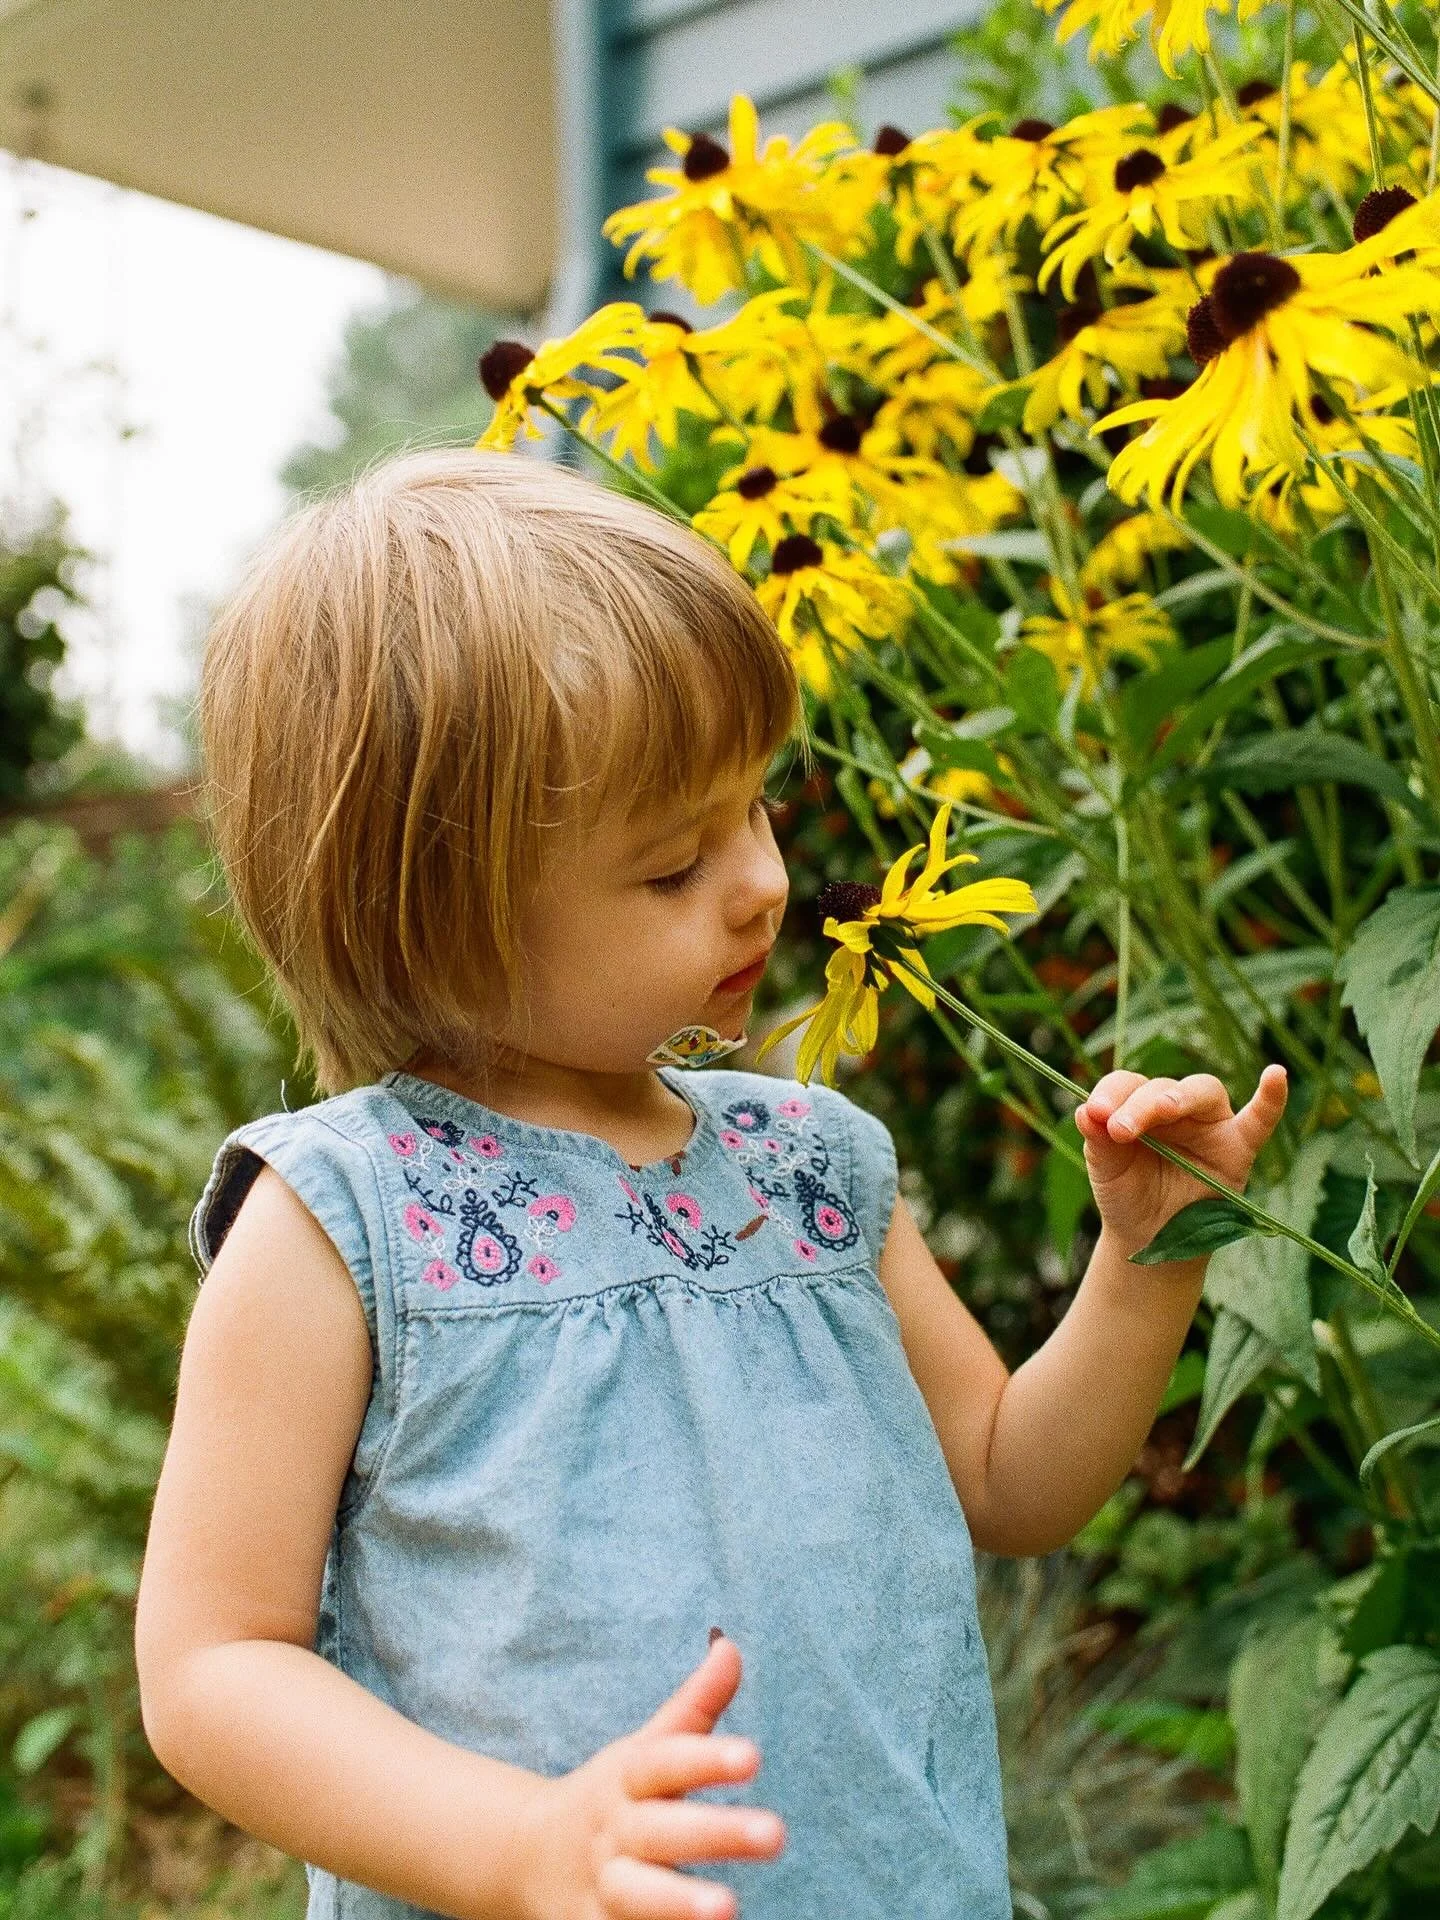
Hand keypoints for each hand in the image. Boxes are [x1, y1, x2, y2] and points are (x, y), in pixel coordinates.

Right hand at [510, 1634, 784, 1919]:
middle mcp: (615, 1831)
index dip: (708, 1759)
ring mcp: (602, 1887)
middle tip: (775, 1834)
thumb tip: (729, 1645)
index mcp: (628, 1778)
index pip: (666, 1762)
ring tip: (728, 1909)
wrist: (526, 1857)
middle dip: (714, 1833)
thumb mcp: (647, 1748)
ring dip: (678, 1905)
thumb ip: (694, 1705)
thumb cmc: (612, 1796)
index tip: (754, 1756)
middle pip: (662, 1831)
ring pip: (637, 1897)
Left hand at [1074, 1065, 1288, 1258]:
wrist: (1149, 1239)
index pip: (1126, 1084)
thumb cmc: (1127, 1195)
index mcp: (1137, 1104)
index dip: (1110, 1094)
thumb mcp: (1106, 1170)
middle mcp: (1175, 1107)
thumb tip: (1085, 1111)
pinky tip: (1276, 1076)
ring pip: (1203, 1092)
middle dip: (1141, 1103)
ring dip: (1180, 1098)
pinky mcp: (1237, 1149)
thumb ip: (1098, 1141)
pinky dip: (1270, 1100)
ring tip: (1164, 1110)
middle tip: (1120, 1129)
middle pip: (1163, 1086)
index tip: (1096, 1115)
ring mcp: (1209, 1124)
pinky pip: (1259, 1121)